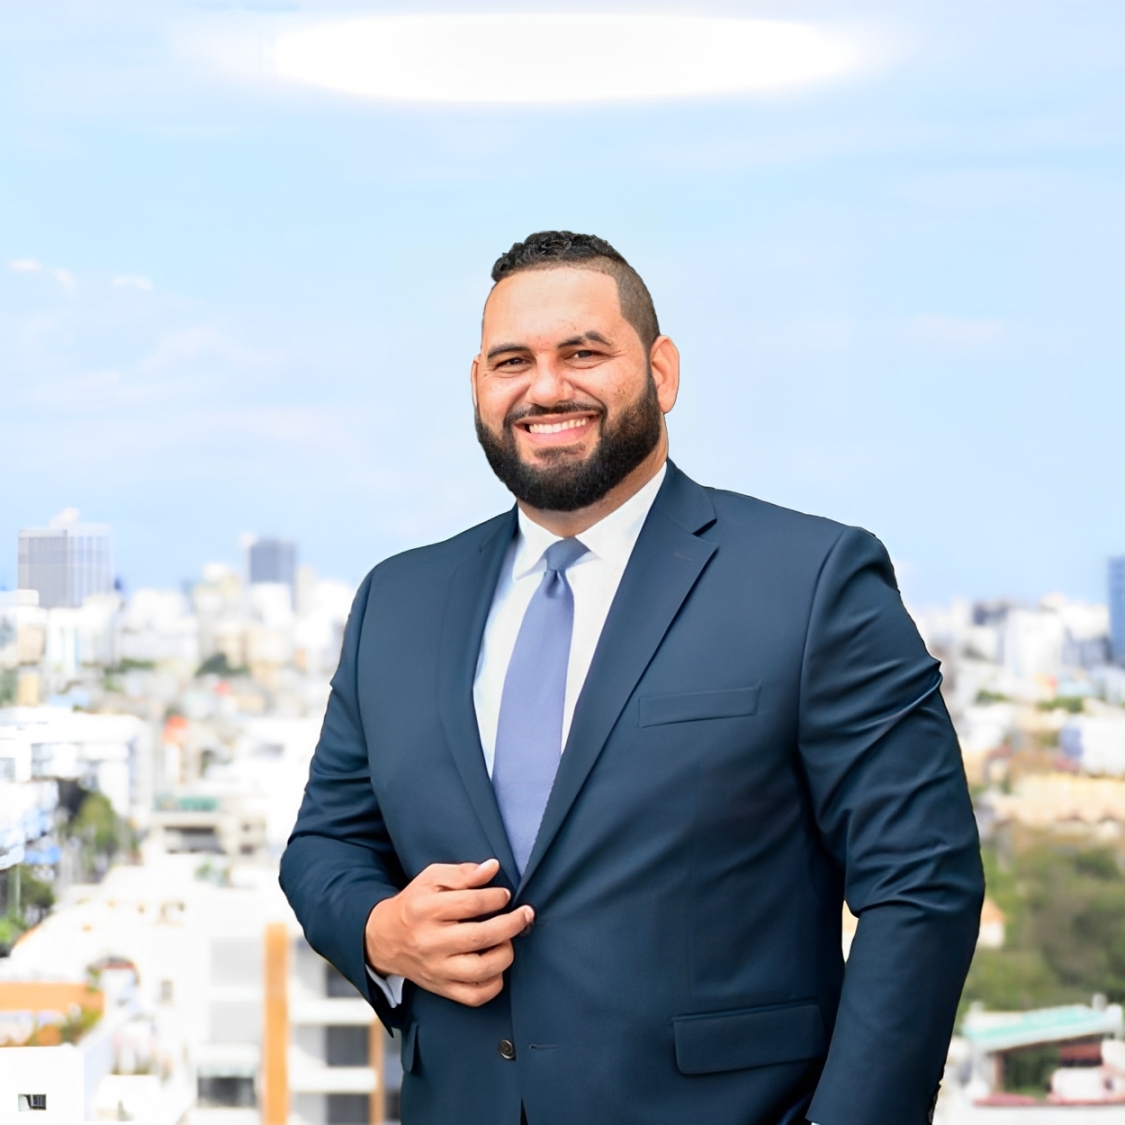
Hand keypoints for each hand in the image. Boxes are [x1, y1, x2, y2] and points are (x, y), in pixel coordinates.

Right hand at [364, 859, 532, 1006]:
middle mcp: (430, 942)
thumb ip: (463, 873)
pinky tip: (497, 965)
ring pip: (480, 970)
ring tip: (508, 940)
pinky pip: (475, 996)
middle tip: (525, 914)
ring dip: (505, 954)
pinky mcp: (442, 988)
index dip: (496, 897)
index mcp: (426, 910)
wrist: (385, 939)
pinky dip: (495, 983)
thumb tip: (492, 867)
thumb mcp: (432, 878)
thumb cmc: (415, 904)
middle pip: (479, 937)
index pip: (470, 903)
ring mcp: (437, 969)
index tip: (505, 895)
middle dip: (511, 924)